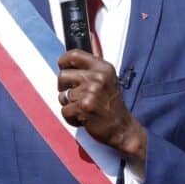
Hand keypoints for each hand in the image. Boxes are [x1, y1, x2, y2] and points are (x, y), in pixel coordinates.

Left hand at [56, 50, 146, 165]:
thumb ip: (91, 69)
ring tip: (83, 109)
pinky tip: (83, 118)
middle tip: (75, 96)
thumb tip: (70, 58)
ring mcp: (91, 92)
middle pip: (62, 75)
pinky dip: (71, 117)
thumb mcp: (107, 80)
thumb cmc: (111, 105)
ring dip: (69, 105)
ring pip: (62, 95)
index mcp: (103, 68)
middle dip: (64, 88)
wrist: (122, 128)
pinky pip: (64, 110)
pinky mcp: (84, 107)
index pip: (75, 55)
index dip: (64, 61)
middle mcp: (98, 77)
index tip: (63, 67)